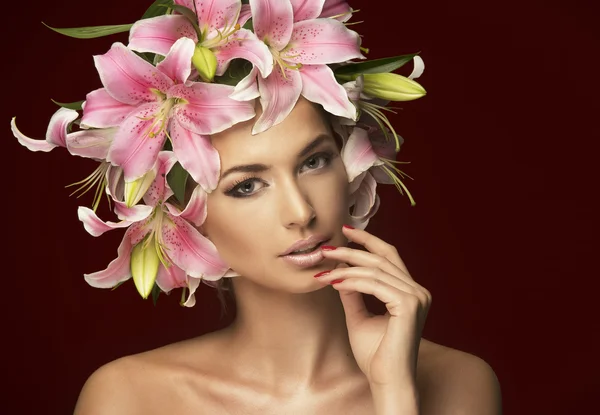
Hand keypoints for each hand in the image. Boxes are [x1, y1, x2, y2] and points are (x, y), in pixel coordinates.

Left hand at [316, 225, 431, 386]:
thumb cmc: (375, 355)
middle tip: (326, 249)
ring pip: (376, 270)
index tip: (345, 231)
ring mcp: (416, 297)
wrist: (385, 380)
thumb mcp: (359, 316)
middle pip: (382, 258)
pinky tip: (335, 283)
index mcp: (411, 291)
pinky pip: (374, 284)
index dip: (368, 240)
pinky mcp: (409, 304)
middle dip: (351, 250)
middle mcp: (418, 291)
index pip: (390, 256)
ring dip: (345, 268)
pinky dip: (352, 281)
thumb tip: (338, 272)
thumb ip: (352, 293)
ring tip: (323, 271)